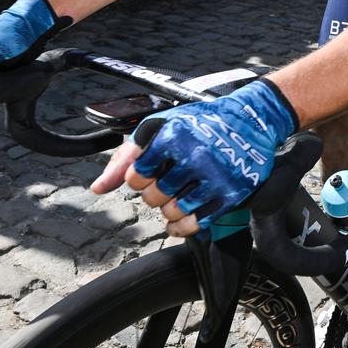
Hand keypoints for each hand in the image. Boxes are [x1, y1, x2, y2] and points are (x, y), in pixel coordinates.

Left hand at [90, 80, 296, 236]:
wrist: (250, 121)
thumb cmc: (200, 123)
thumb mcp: (161, 127)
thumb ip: (126, 156)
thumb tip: (97, 188)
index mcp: (173, 136)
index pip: (136, 176)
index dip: (138, 179)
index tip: (148, 174)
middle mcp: (194, 155)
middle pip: (154, 197)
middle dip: (154, 195)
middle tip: (165, 185)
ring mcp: (215, 176)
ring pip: (174, 212)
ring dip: (168, 210)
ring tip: (175, 199)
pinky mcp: (231, 193)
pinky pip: (198, 222)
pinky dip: (183, 226)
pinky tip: (180, 220)